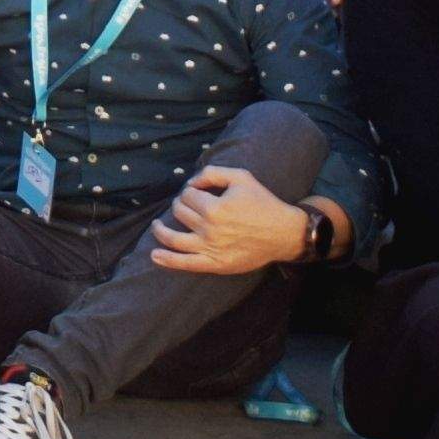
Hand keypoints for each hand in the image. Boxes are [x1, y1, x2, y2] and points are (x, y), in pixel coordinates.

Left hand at [148, 162, 315, 276]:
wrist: (283, 233)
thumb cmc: (263, 203)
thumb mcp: (241, 177)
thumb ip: (212, 173)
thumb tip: (191, 182)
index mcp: (215, 207)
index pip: (187, 196)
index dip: (190, 191)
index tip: (197, 192)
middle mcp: (209, 229)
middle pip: (180, 213)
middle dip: (180, 205)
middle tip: (188, 205)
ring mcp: (210, 249)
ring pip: (174, 239)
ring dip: (160, 231)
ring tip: (156, 226)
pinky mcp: (215, 264)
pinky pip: (185, 264)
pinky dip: (167, 260)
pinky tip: (154, 255)